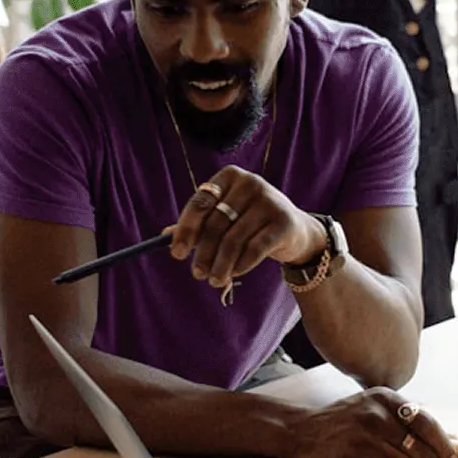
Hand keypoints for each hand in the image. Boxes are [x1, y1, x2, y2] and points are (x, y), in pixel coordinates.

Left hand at [169, 166, 327, 293]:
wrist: (294, 230)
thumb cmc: (250, 222)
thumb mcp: (225, 217)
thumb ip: (198, 224)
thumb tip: (163, 237)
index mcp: (229, 176)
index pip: (200, 202)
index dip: (186, 229)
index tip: (177, 254)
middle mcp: (250, 183)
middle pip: (217, 223)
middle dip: (204, 253)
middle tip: (196, 274)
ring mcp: (269, 201)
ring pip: (234, 240)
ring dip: (221, 265)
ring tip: (214, 280)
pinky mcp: (284, 222)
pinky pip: (255, 249)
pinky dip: (241, 265)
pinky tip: (234, 273)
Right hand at [282, 386, 457, 457]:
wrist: (297, 431)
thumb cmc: (341, 422)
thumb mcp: (372, 407)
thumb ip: (403, 419)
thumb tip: (444, 438)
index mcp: (385, 398)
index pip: (428, 423)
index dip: (445, 445)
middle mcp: (376, 414)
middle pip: (421, 448)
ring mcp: (364, 437)